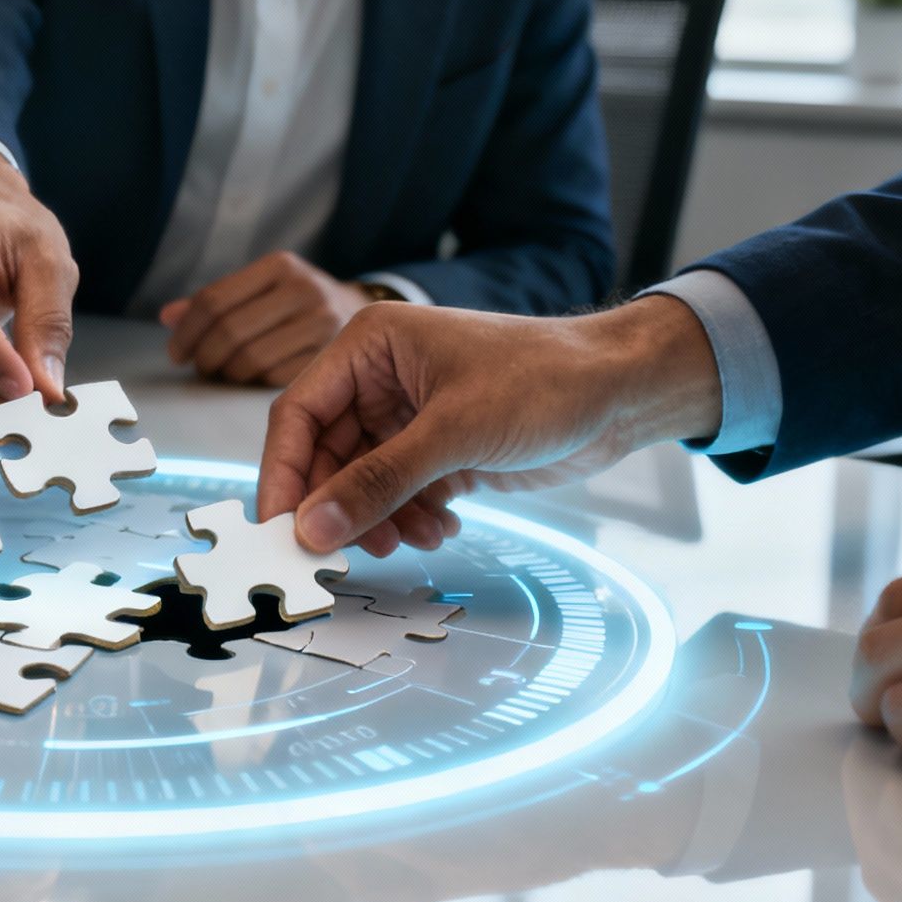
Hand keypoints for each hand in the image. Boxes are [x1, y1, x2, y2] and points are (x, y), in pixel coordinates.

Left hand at [160, 251, 370, 385]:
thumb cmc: (296, 300)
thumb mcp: (261, 287)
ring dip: (226, 373)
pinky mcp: (330, 357)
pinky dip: (252, 382)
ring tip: (222, 372)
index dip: (187, 332)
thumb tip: (168, 317)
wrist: (358, 311)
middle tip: (198, 367)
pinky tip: (250, 378)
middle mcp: (304, 290)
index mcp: (280, 266)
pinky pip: (273, 379)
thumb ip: (216, 301)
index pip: (214, 301)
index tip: (176, 353)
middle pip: (230, 332)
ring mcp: (321, 325)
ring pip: (249, 360)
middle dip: (204, 356)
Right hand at [257, 296, 722, 555]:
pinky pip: (399, 495)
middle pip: (326, 456)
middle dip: (339, 507)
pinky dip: (411, 520)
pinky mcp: (438, 451)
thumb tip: (313, 528)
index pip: (299, 414)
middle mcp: (380, 380)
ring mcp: (409, 418)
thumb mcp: (454, 432)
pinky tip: (443, 528)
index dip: (284, 475)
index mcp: (370, 347)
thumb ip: (378, 482)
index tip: (280, 530)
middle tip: (343, 554)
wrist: (622, 392)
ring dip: (380, 520)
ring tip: (413, 540)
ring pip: (362, 483)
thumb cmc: (546, 378)